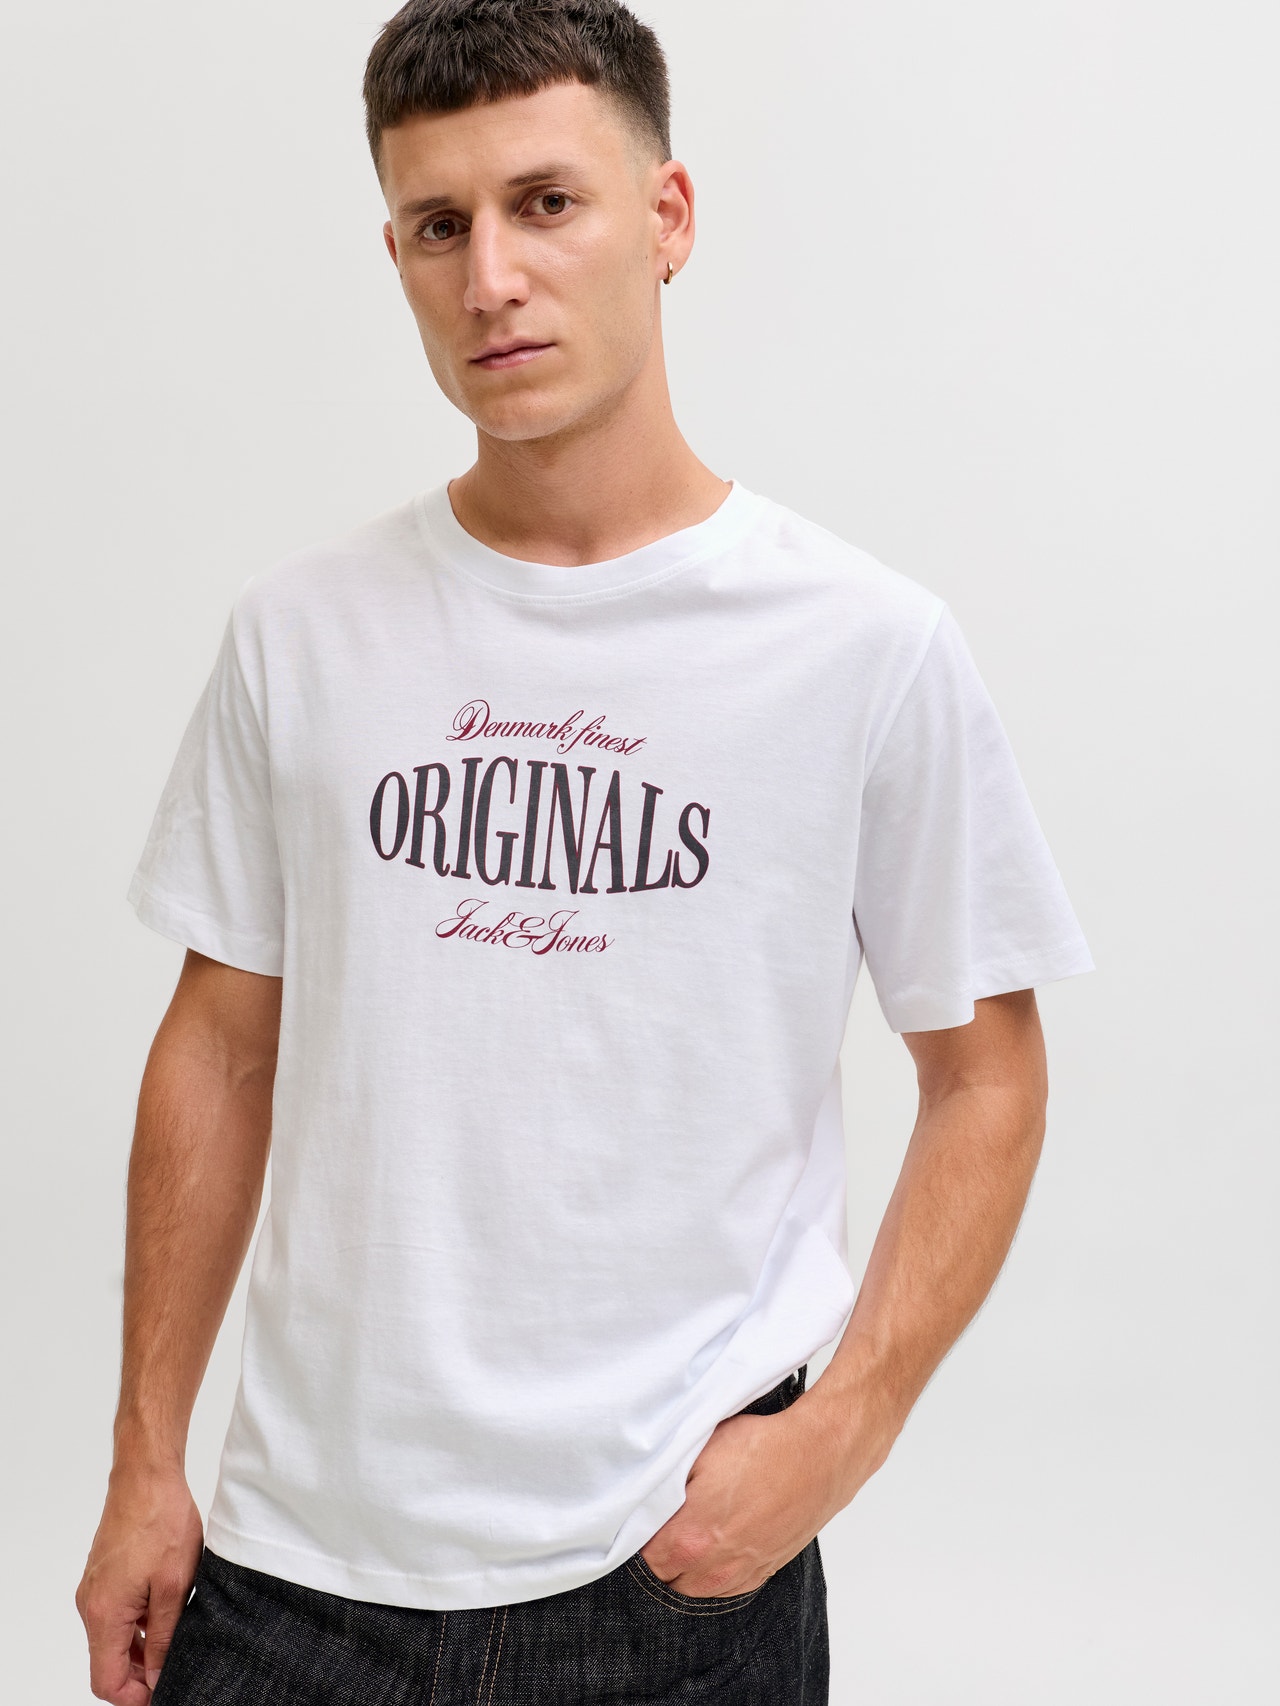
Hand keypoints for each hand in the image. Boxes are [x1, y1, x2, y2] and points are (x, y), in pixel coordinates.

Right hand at [76, 1461, 203, 1701]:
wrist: (146, 1476)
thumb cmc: (162, 1520)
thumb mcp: (175, 1586)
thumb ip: (165, 1637)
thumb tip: (160, 1677)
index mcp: (105, 1614)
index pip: (106, 1681)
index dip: (135, 1697)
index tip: (163, 1695)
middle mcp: (91, 1605)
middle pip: (108, 1663)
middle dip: (141, 1675)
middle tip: (176, 1669)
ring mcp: (95, 1590)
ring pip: (113, 1639)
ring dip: (141, 1649)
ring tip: (177, 1642)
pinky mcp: (103, 1577)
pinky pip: (115, 1616)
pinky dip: (137, 1626)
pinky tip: (166, 1616)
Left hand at [638, 1389, 873, 1598]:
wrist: (819, 1457)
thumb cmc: (763, 1448)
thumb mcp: (699, 1450)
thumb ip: (663, 1482)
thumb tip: (642, 1496)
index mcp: (689, 1539)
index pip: (641, 1556)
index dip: (639, 1533)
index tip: (643, 1514)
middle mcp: (713, 1568)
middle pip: (665, 1574)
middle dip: (660, 1550)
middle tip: (666, 1518)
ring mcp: (740, 1574)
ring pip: (693, 1585)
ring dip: (686, 1564)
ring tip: (693, 1527)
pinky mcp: (762, 1572)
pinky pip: (723, 1585)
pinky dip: (713, 1569)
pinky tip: (717, 1540)